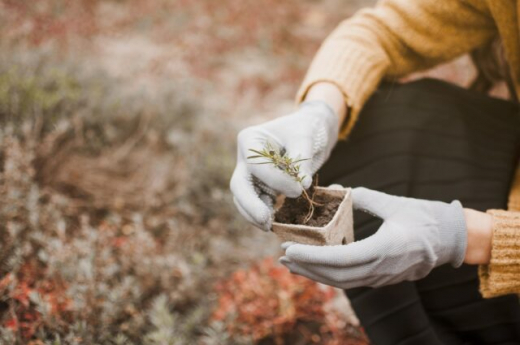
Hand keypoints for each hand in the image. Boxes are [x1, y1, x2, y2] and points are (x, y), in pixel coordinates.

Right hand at [230, 101, 338, 230]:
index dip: (276, 180)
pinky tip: (274, 224)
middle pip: (239, 185)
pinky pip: (256, 204)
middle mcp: (245, 158)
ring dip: (254, 215)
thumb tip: (302, 183)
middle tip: (265, 221)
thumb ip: (302, 160)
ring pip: (243, 199)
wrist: (311, 131)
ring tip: (269, 227)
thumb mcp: (305, 137)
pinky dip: (263, 214)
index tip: (299, 188)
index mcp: (250, 140)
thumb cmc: (306, 128)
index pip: (256, 165)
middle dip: (250, 205)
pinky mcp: (260, 187)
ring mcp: (250, 174)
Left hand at [280, 187, 467, 288]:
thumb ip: (364, 197)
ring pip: (341, 282)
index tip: (289, 250)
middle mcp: (380, 269)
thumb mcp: (394, 203)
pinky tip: (316, 267)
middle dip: (306, 268)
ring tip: (292, 265)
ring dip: (315, 274)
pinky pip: (351, 280)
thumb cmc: (425, 217)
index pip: (339, 259)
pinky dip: (329, 274)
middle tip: (282, 257)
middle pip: (335, 276)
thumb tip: (338, 189)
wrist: (452, 239)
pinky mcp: (382, 277)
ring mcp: (382, 277)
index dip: (312, 258)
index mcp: (384, 250)